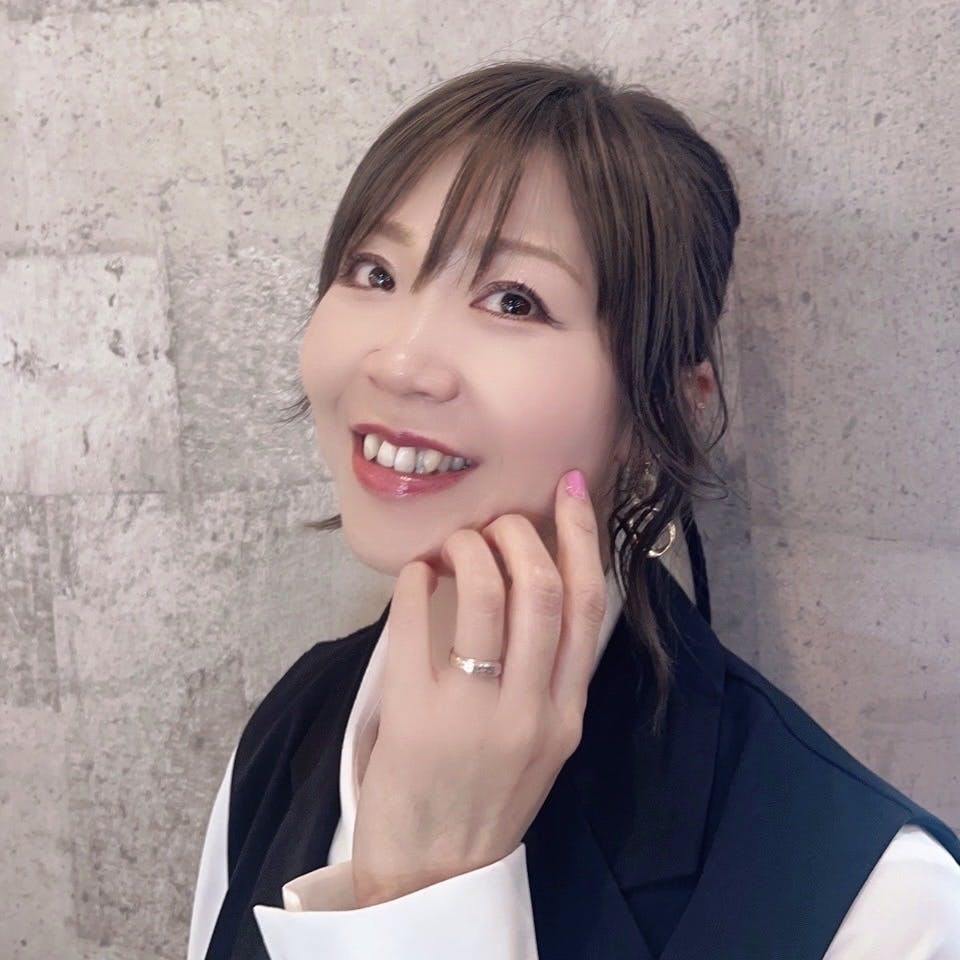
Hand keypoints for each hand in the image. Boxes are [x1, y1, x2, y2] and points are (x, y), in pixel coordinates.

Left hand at [350, 469, 607, 906]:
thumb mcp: (540, 745)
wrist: (431, 876)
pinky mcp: (418, 714)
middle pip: (542, 588)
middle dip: (519, 534)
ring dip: (469, 548)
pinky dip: (419, 578)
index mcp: (567, 713)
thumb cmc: (483, 801)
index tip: (572, 489)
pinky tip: (417, 575)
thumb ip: (544, 676)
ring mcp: (477, 713)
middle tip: (494, 525)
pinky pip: (419, 618)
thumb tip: (526, 585)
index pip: (589, 607)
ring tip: (454, 546)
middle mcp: (533, 709)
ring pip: (488, 592)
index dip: (583, 537)